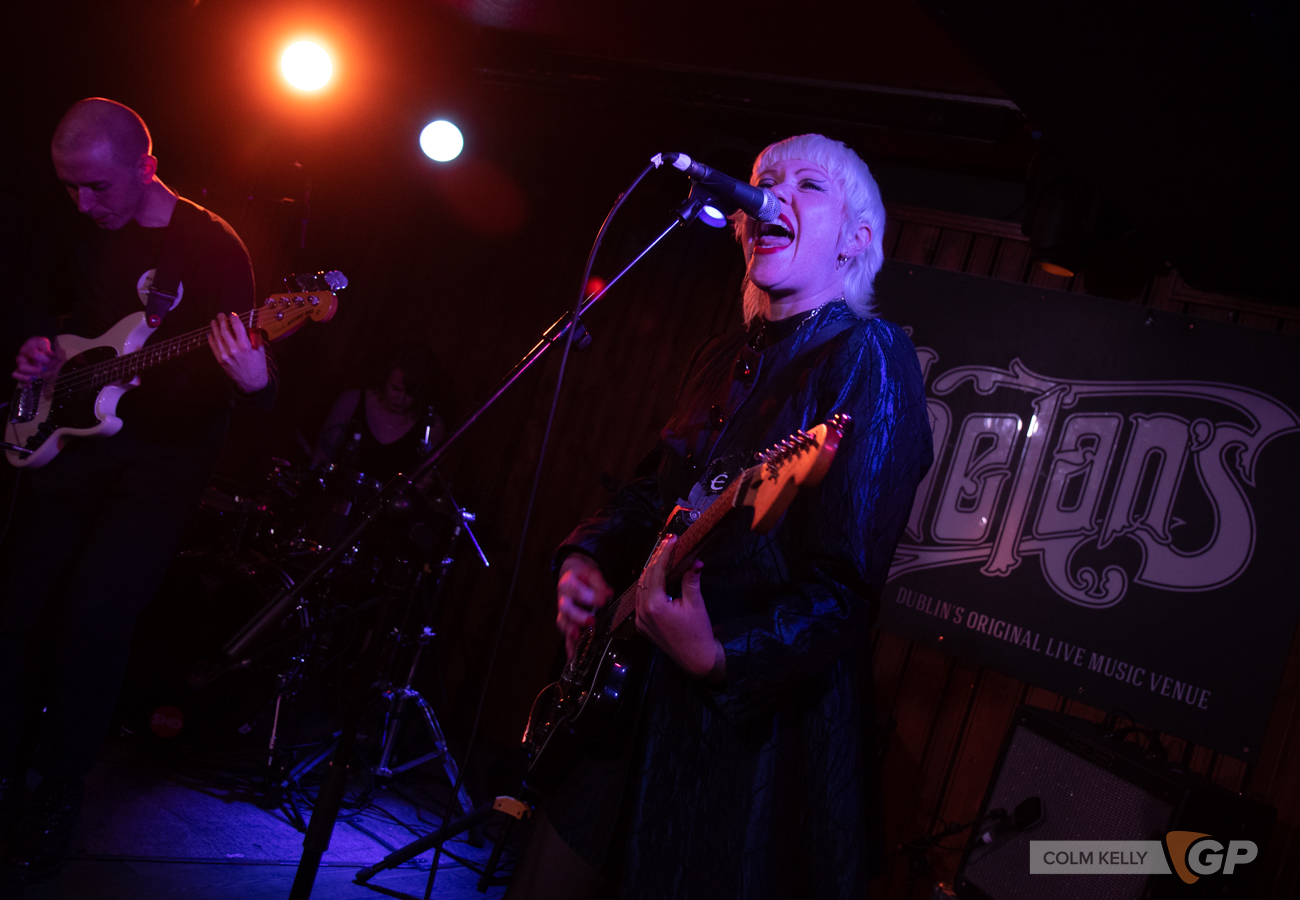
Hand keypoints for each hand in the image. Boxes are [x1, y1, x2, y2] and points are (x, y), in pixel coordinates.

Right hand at [12, 337, 60, 382]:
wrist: (36, 348)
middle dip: (33, 369)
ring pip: (17, 373)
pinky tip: (31, 385)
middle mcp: (21, 358)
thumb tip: (50, 354)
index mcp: (27, 349)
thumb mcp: (43, 342)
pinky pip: (18, 379)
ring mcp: (20, 366)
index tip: (49, 360)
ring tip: (36, 378)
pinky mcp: (21, 373)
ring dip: (27, 377)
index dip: (42, 358)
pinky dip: (24, 382)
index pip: (32, 354)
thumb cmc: (39, 345)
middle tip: (44, 369)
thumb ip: (45, 347)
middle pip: (22, 366)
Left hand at [208, 313, 267, 392]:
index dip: (233, 318)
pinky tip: (211, 334)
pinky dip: (211, 339)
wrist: (252, 382)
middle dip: (221, 320)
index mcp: (245, 346)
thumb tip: (249, 326)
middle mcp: (234, 350)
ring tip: (214, 322)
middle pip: (225, 330)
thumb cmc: (258, 365)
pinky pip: (214, 347)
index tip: (232, 314)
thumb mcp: (260, 350)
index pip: (237, 327)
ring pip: (217, 337)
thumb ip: (255, 337)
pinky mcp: (221, 361)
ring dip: (214, 328)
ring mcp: (226, 355)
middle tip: (220, 315)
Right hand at [556, 552, 611, 659]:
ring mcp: (563, 611)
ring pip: (563, 622)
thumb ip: (599, 584)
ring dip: (570, 631)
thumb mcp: (592, 574)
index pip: (576, 589)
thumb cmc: (583, 577)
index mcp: (568, 583)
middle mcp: (563, 598)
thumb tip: (607, 593)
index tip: (603, 600)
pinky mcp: (566, 622)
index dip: (589, 595)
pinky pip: (565, 634)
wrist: (573, 576)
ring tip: (577, 637)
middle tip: (591, 621)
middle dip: (578, 616)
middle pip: (566, 608)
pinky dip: (568, 645)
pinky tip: (572, 655)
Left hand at [634, 536, 722, 679]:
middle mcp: (643, 612)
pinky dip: (649, 585)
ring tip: (663, 556)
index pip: (657, 571)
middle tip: (668, 544)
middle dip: (657, 559)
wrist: (696, 659)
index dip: (665, 553)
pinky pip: (641, 599)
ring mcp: (641, 619)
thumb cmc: (698, 634)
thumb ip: (691, 581)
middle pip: (646, 577)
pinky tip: (657, 577)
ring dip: (651, 571)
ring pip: (642, 587)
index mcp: (656, 606)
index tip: (672, 540)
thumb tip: (695, 562)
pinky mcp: (642, 624)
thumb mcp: (696, 605)